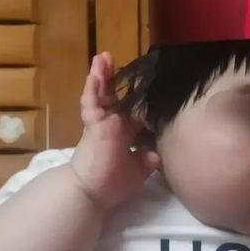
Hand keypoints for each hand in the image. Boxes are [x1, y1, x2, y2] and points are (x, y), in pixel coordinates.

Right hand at [70, 52, 160, 209]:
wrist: (93, 194)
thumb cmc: (112, 184)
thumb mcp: (137, 171)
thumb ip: (147, 161)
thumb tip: (158, 155)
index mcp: (122, 134)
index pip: (131, 112)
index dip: (136, 100)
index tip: (144, 85)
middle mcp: (111, 125)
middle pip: (113, 97)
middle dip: (114, 80)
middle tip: (114, 60)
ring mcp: (101, 123)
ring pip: (101, 95)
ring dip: (102, 76)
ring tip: (103, 56)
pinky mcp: (93, 124)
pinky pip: (91, 102)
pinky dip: (93, 88)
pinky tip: (94, 73)